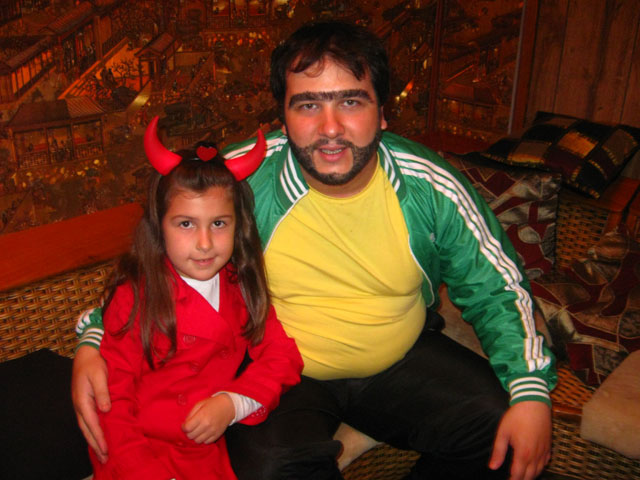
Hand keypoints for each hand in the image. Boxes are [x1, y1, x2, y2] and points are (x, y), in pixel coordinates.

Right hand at [71, 346, 110, 462]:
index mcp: (82, 400)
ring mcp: (81, 404)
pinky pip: (88, 420)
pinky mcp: (85, 402)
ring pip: (86, 426)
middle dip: (95, 444)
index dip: (98, 437)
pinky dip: (93, 431)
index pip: (91, 423)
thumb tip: (105, 410)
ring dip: (94, 440)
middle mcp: (79, 405)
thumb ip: (102, 393)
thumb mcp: (99, 375)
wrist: (87, 353)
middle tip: (105, 458)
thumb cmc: (94, 363)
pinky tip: (98, 436)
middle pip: (87, 429)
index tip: (105, 449)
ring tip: (102, 453)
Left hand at [182, 393, 234, 443]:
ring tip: (198, 430)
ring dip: (195, 436)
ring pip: (197, 441)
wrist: (228, 406)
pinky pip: (206, 442)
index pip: (187, 428)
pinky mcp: (217, 435)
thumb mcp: (199, 404)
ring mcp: (213, 431)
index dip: (183, 427)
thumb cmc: (212, 404)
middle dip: (189, 432)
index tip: (185, 425)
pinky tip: (204, 432)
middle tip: (192, 427)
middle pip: (191, 436)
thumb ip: (190, 414)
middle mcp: (207, 425)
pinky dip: (203, 439)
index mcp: (202, 416)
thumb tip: (184, 425)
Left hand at [489, 401, 551, 479]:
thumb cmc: (516, 417)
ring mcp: (544, 450)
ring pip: (539, 470)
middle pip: (530, 476)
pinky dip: (540, 467)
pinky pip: (546, 461)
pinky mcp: (549, 445)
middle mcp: (535, 455)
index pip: (518, 475)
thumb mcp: (503, 433)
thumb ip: (498, 451)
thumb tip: (493, 467)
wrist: (534, 403)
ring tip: (523, 477)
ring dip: (531, 476)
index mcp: (523, 453)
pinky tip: (535, 466)